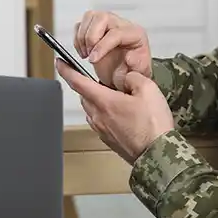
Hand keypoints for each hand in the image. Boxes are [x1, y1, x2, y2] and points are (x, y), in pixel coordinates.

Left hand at [55, 58, 173, 163]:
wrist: (157, 154)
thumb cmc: (153, 125)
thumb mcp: (149, 89)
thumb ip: (134, 77)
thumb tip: (127, 77)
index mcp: (104, 102)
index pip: (77, 82)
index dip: (66, 70)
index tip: (60, 63)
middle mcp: (98, 116)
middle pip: (84, 96)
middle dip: (89, 86)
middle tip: (103, 80)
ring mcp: (102, 130)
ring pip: (92, 109)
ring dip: (98, 100)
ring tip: (116, 97)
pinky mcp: (109, 140)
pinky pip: (100, 122)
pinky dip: (105, 114)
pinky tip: (122, 114)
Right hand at [73, 11, 151, 90]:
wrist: (123, 75)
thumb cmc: (130, 72)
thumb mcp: (136, 74)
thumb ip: (135, 66)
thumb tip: (129, 58)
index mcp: (135, 34)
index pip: (116, 33)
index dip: (102, 46)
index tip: (93, 60)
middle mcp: (121, 25)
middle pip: (102, 18)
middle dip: (91, 37)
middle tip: (89, 55)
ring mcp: (107, 24)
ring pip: (90, 16)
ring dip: (82, 36)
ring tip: (86, 53)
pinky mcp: (95, 27)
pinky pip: (81, 24)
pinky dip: (77, 38)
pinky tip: (83, 50)